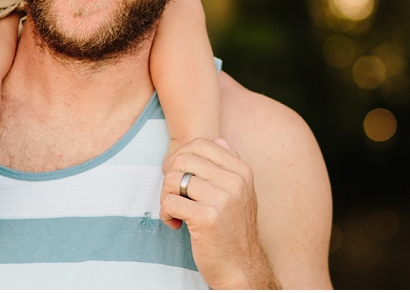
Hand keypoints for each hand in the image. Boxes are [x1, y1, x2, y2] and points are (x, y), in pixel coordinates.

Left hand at [161, 137, 276, 288]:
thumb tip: (217, 140)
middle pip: (183, 159)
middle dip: (172, 176)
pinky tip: (175, 224)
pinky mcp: (205, 218)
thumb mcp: (242, 193)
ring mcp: (221, 199)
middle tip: (175, 196)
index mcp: (242, 170)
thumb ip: (230, 165)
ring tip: (175, 212)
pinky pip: (170, 202)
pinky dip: (166, 213)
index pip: (200, 144)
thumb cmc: (235, 231)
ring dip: (166, 196)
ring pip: (173, 179)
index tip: (181, 177)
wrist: (242, 269)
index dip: (182, 157)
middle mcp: (234, 181)